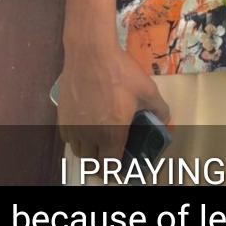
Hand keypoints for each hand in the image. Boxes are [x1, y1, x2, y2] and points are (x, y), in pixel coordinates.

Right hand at [57, 43, 170, 163]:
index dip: (117, 171)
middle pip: (92, 162)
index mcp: (111, 133)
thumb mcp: (148, 91)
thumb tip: (164, 119)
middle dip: (103, 164)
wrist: (90, 53)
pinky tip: (85, 130)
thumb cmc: (120, 72)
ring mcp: (73, 126)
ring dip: (89, 152)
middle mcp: (89, 135)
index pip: (110, 165)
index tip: (122, 169)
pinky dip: (76, 140)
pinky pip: (67, 138)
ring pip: (78, 151)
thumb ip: (160, 110)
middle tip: (111, 157)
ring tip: (98, 144)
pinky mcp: (61, 116)